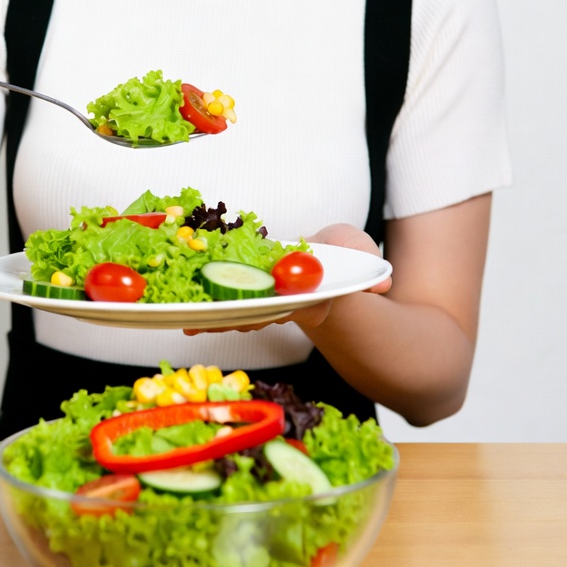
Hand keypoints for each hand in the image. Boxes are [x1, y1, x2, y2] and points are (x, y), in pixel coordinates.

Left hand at [183, 223, 389, 335]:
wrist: (324, 256)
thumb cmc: (341, 253)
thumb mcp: (357, 249)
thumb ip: (366, 261)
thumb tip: (381, 283)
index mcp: (313, 297)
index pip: (302, 306)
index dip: (288, 309)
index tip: (269, 310)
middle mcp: (285, 306)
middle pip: (262, 314)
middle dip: (241, 316)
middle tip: (219, 318)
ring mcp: (264, 303)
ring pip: (239, 312)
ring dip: (217, 316)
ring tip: (192, 317)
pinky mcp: (246, 294)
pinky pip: (224, 303)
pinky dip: (206, 310)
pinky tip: (185, 317)